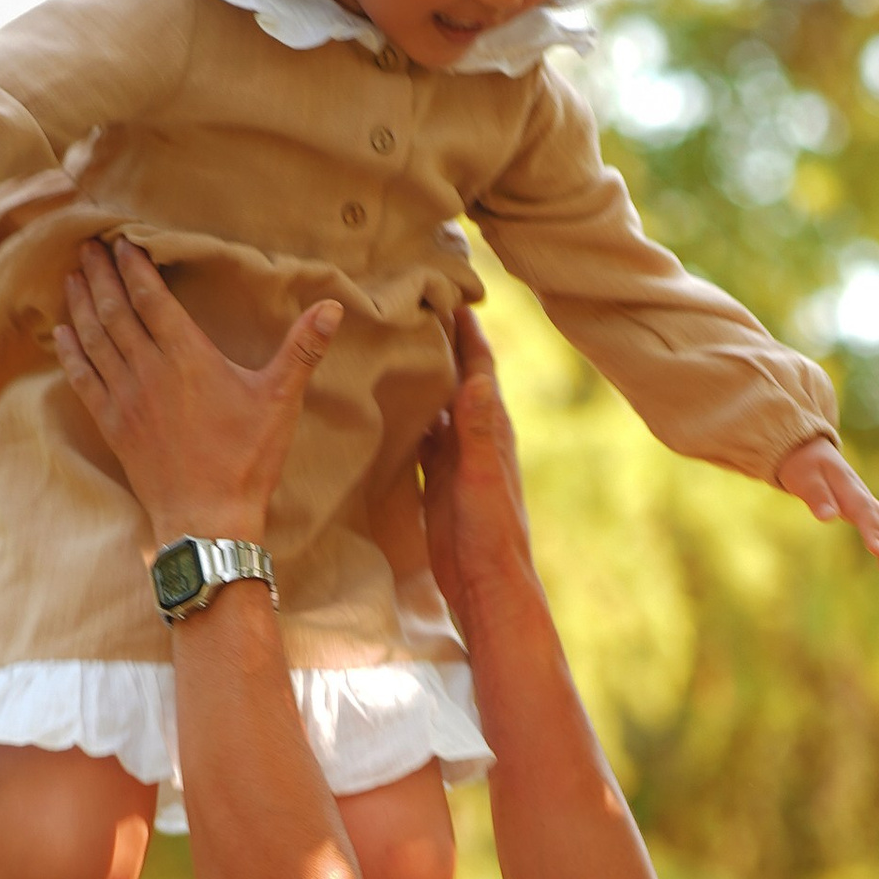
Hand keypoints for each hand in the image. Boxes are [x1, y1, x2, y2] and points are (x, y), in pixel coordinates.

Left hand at [53, 237, 340, 539]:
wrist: (206, 519)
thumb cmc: (246, 460)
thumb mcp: (280, 401)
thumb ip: (302, 349)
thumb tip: (334, 307)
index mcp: (187, 357)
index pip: (150, 298)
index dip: (134, 267)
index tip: (122, 242)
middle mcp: (149, 370)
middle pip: (114, 310)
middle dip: (100, 275)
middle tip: (88, 246)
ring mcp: (126, 398)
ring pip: (94, 339)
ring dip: (81, 304)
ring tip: (73, 277)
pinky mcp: (113, 425)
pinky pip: (83, 379)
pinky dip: (70, 352)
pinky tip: (62, 332)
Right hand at [420, 310, 538, 629]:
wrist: (484, 586)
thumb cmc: (489, 535)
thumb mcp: (481, 478)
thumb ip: (480, 430)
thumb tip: (481, 375)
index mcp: (492, 432)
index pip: (480, 368)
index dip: (467, 331)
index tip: (449, 293)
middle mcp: (475, 440)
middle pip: (456, 379)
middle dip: (440, 344)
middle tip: (413, 307)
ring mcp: (455, 461)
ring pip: (436, 407)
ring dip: (421, 377)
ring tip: (394, 343)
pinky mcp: (436, 483)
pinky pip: (420, 439)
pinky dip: (407, 417)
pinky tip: (386, 405)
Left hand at [776, 434, 878, 578]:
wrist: (809, 449)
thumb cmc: (803, 466)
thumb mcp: (804, 479)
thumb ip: (817, 497)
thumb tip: (828, 517)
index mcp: (849, 489)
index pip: (864, 513)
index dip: (871, 532)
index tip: (877, 552)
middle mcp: (863, 496)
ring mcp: (866, 501)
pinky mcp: (865, 506)